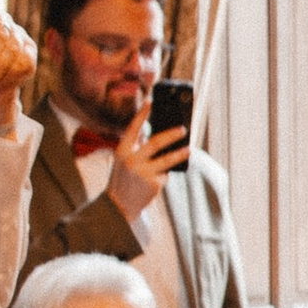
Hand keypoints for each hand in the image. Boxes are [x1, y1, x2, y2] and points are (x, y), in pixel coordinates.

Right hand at [106, 104, 187, 227]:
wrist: (118, 206)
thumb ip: (136, 148)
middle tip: (183, 129)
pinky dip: (164, 175)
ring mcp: (143, 172)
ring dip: (180, 154)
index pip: (133, 128)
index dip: (142, 114)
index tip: (151, 102)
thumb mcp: (124, 161)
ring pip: (167, 160)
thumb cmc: (123, 179)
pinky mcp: (153, 183)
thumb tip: (158, 135)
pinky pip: (165, 174)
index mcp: (122, 150)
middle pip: (156, 142)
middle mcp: (132, 160)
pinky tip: (157, 180)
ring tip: (188, 149)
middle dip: (171, 134)